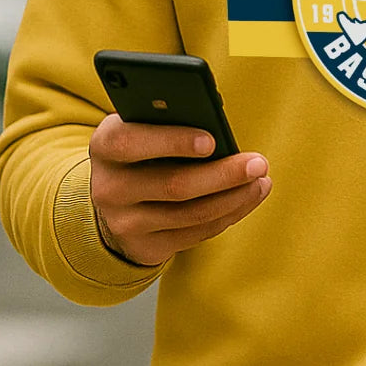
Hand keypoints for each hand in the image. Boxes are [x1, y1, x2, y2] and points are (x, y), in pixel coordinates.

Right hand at [89, 113, 272, 265]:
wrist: (115, 196)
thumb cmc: (143, 147)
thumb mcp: (143, 125)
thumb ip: (167, 118)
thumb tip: (215, 116)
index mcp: (105, 146)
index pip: (130, 142)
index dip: (172, 141)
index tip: (212, 140)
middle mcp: (108, 188)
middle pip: (173, 185)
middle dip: (223, 174)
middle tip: (258, 163)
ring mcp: (124, 223)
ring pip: (190, 214)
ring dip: (234, 197)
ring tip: (261, 180)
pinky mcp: (144, 248)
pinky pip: (195, 234)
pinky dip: (228, 214)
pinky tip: (249, 196)